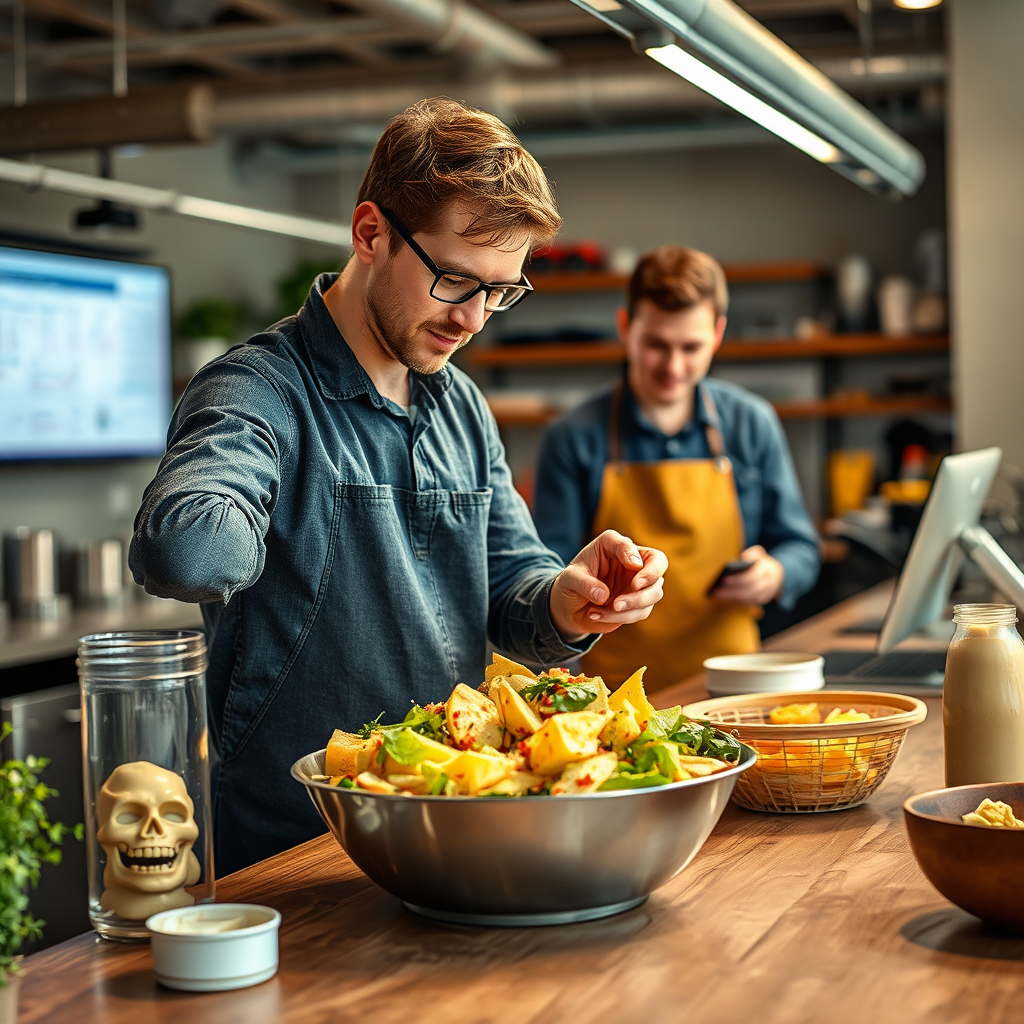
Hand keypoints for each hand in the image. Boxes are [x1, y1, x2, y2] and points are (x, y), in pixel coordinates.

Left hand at [550, 530, 667, 642]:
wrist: (570, 607)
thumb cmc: (570, 584)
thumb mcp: (569, 579)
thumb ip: (584, 583)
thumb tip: (603, 595)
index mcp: (612, 545)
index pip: (627, 543)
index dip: (632, 553)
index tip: (633, 564)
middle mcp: (630, 560)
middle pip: (658, 563)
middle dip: (650, 578)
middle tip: (634, 588)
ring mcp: (638, 582)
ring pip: (654, 591)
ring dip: (634, 603)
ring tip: (609, 609)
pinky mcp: (638, 602)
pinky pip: (642, 611)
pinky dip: (623, 616)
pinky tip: (597, 615)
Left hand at [711, 545, 783, 605]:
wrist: (778, 574)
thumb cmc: (762, 562)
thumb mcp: (759, 554)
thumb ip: (752, 553)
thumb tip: (743, 557)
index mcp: (767, 570)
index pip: (752, 576)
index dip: (737, 579)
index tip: (723, 579)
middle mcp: (769, 583)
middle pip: (749, 590)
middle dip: (731, 592)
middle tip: (716, 591)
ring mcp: (767, 593)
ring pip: (749, 599)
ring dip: (732, 598)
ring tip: (717, 595)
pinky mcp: (763, 600)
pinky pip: (749, 603)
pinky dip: (737, 601)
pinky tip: (725, 598)